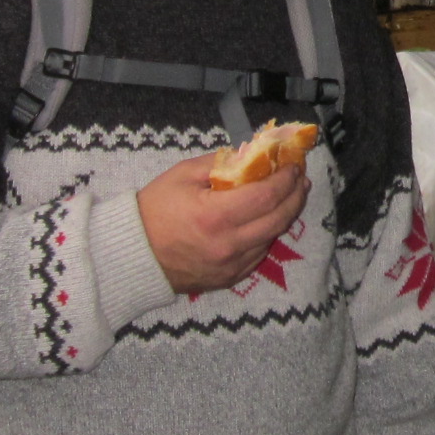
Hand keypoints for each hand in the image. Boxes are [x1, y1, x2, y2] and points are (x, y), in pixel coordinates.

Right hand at [134, 149, 308, 294]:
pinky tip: (266, 221)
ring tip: (288, 196)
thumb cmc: (154, 209)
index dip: (286, 179)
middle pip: (279, 219)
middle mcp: (229, 244)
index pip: (267, 195)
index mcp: (217, 216)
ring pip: (271, 238)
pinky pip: (258, 255)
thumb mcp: (183, 175)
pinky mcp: (229, 279)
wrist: (133, 253)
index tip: (294, 165)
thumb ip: (221, 163)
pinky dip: (266, 235)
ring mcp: (231, 266)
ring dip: (284, 216)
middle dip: (296, 196)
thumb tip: (252, 155)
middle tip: (301, 180)